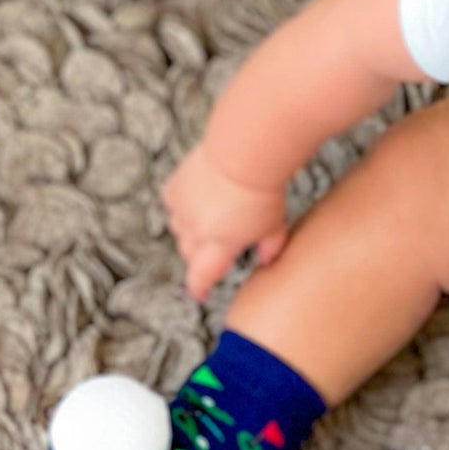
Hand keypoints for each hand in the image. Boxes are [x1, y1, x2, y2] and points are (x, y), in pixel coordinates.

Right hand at [160, 140, 289, 301]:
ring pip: (179, 230)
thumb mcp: (275, 225)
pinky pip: (173, 204)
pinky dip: (182, 205)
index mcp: (219, 247)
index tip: (199, 294)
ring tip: (210, 219)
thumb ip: (270, 246)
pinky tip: (196, 198)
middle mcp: (195, 232)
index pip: (201, 276)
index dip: (199, 287)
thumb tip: (267, 260)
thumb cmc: (263, 193)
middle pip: (189, 253)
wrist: (242, 155)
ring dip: (190, 230)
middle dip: (200, 255)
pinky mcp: (174, 188)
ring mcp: (181, 210)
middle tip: (216, 247)